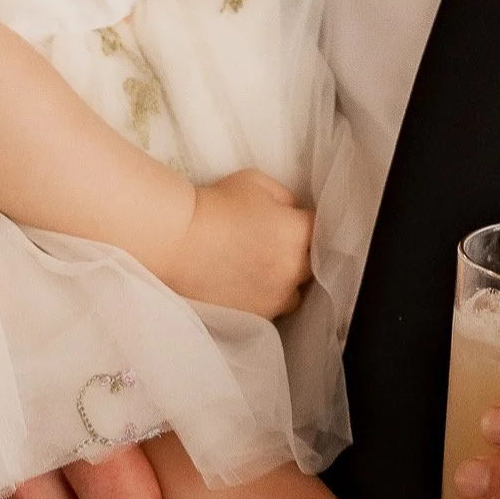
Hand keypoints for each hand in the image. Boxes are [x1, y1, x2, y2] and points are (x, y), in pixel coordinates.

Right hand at [162, 169, 315, 319]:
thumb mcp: (258, 184)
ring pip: (296, 290)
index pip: (321, 227)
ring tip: (263, 267)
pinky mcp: (258, 315)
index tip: (294, 221)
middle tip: (277, 243)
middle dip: (301, 252)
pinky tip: (248, 282)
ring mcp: (276, 296)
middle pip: (314, 262)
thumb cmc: (216, 205)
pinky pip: (274, 307)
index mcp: (298, 233)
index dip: (307, 223)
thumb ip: (286, 199)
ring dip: (287, 279)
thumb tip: (293, 214)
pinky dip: (267, 296)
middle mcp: (293, 268)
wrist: (178, 240)